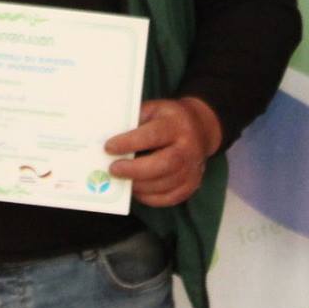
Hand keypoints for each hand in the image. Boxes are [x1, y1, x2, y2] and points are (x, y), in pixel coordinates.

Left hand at [104, 97, 221, 206]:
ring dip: (139, 185)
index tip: (109, 147)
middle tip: (113, 169)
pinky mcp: (192, 184)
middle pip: (163, 164)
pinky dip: (150, 198)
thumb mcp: (154, 109)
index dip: (129, 143)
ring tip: (122, 180)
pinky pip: (170, 197)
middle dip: (134, 169)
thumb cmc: (169, 119)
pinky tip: (137, 190)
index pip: (153, 135)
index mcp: (176, 124)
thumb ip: (134, 120)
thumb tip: (108, 136)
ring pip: (165, 184)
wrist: (200, 129)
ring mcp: (193, 168)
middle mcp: (188, 147)